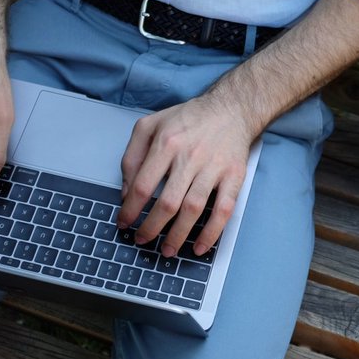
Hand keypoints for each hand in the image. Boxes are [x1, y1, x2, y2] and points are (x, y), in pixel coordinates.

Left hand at [118, 96, 258, 257]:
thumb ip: (132, 156)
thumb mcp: (150, 126)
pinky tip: (200, 246)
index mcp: (166, 143)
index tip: (125, 223)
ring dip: (178, 235)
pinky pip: (224, 209)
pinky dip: (212, 232)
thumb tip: (126, 191)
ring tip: (166, 250)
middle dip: (151, 228)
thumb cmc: (189, 118)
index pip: (144, 185)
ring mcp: (214, 167)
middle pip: (168, 202)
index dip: (131, 209)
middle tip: (143, 239)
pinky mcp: (234, 176)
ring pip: (193, 209)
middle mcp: (190, 156)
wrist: (231, 108)